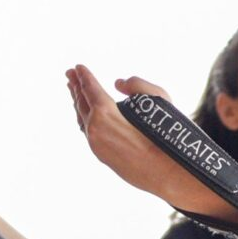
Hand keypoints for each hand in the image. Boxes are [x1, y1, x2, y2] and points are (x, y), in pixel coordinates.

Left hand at [64, 65, 227, 215]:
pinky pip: (88, 132)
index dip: (84, 76)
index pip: (89, 89)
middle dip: (76, 86)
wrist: (167, 171)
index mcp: (104, 113)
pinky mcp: (101, 156)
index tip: (77, 67)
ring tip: (75, 91)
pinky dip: (85, 118)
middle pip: (81, 103)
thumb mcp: (158, 98)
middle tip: (70, 74)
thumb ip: (136, 84)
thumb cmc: (166, 135)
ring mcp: (96, 145)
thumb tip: (117, 84)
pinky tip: (86, 115)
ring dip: (78, 103)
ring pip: (82, 119)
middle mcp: (95, 129)